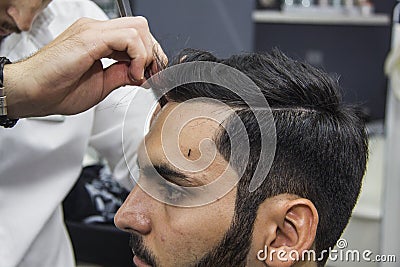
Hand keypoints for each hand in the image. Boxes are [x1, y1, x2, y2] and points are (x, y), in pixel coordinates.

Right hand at [3, 16, 166, 117]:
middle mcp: (96, 31)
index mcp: (99, 40)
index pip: (136, 35)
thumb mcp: (102, 84)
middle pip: (140, 27)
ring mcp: (92, 31)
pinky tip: (131, 73)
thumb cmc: (58, 90)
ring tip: (135, 75)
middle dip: (150, 52)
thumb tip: (141, 75)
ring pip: (138, 27)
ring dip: (144, 54)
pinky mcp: (89, 38)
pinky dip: (137, 56)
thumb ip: (122, 75)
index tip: (151, 75)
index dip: (148, 55)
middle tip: (146, 75)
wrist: (32, 93)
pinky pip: (128, 36)